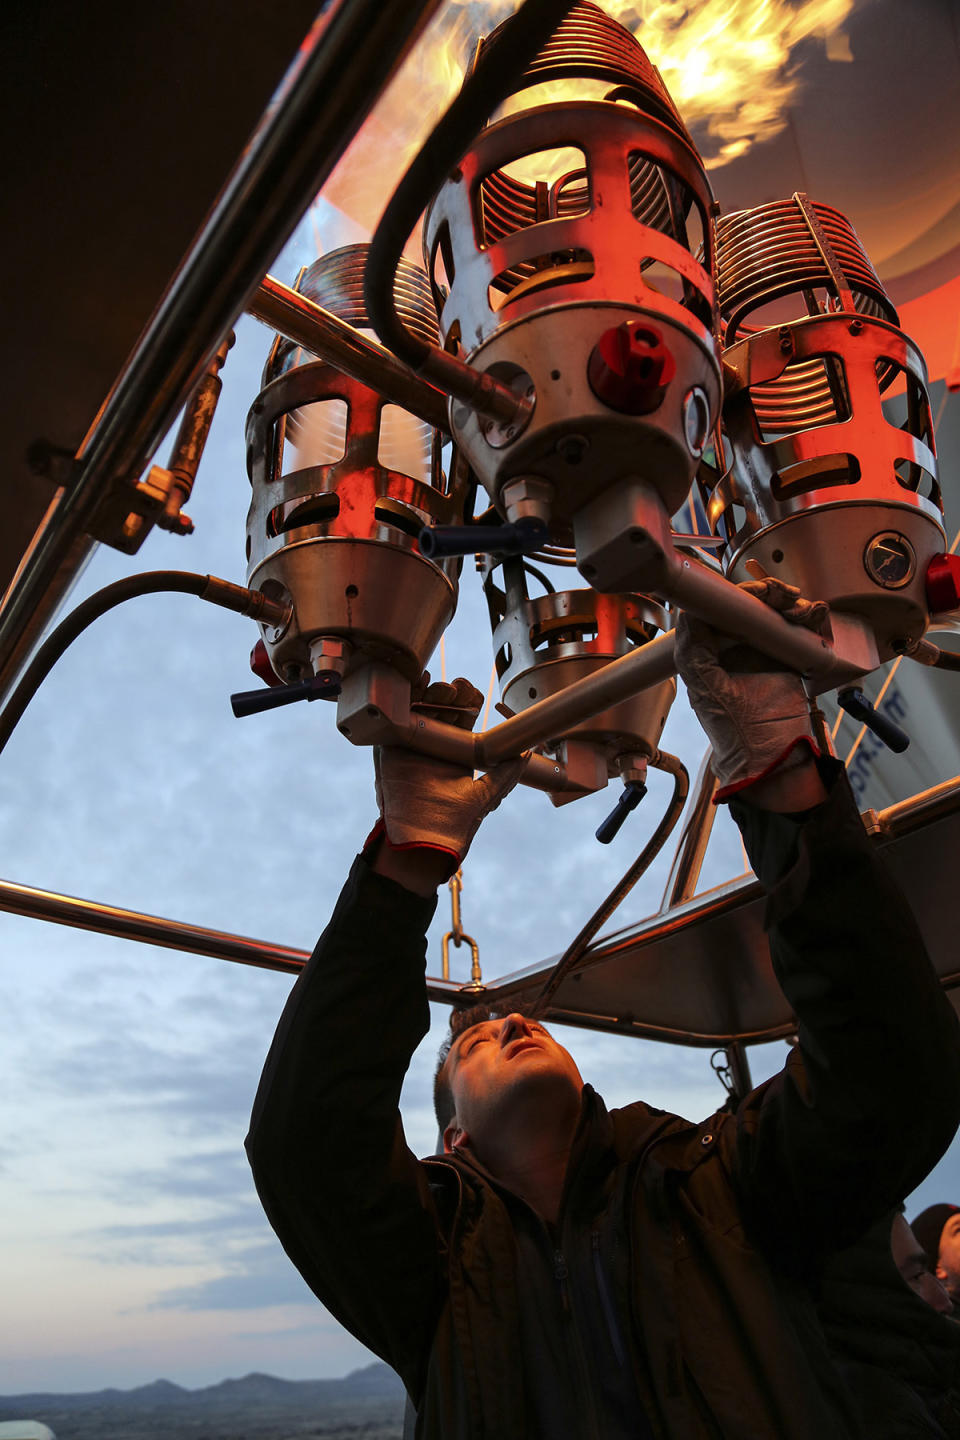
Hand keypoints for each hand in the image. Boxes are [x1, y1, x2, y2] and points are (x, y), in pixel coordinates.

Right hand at [369, 676, 527, 887]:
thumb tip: (526, 753)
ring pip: (420, 712)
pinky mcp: (391, 752)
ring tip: (440, 686)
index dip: (467, 704)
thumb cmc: (456, 825)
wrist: (425, 841)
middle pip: (441, 712)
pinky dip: (400, 703)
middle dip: (449, 696)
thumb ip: (506, 774)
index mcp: (456, 756)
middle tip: (457, 686)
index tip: (473, 692)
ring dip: (429, 695)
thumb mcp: (487, 794)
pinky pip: (394, 722)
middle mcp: (433, 749)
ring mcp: (412, 748)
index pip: (462, 721)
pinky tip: (411, 686)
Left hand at [675, 578, 827, 802]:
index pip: (718, 608)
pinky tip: (815, 616)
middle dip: (768, 595)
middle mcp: (734, 648)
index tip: (756, 592)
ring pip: (774, 613)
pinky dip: (808, 618)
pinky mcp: (788, 660)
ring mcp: (762, 652)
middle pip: (749, 605)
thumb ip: (694, 654)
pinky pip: (797, 629)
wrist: (777, 760)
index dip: (737, 594)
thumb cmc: (738, 734)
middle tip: (786, 598)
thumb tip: (687, 612)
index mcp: (709, 653)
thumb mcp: (709, 691)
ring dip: (790, 605)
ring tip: (804, 611)